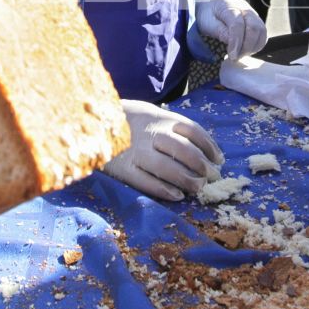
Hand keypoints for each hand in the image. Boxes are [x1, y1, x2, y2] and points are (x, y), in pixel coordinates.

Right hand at [103, 100, 223, 201]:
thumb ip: (171, 125)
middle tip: (212, 177)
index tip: (218, 159)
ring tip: (198, 187)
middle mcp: (151, 134)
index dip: (210, 147)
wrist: (90, 122)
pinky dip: (165, 190)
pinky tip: (178, 195)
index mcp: (160, 118)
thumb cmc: (126, 118)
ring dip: (188, 180)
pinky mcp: (123, 168)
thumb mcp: (149, 112)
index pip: (193, 132)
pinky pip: (147, 182)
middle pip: (185, 151)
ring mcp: (137, 152)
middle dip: (202, 166)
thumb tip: (201, 146)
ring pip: (168, 168)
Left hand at [194, 0, 266, 58]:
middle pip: (254, 28)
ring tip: (240, 55)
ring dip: (253, 47)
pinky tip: (246, 51)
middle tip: (235, 57)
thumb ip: (220, 31)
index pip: (237, 24)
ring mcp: (252, 14)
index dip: (236, 42)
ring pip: (262, 31)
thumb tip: (232, 43)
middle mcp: (244, 8)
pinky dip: (257, 45)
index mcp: (229, 6)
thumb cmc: (207, 14)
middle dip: (246, 46)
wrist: (211, 4)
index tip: (232, 56)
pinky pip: (262, 34)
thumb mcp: (207, 22)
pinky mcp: (256, 20)